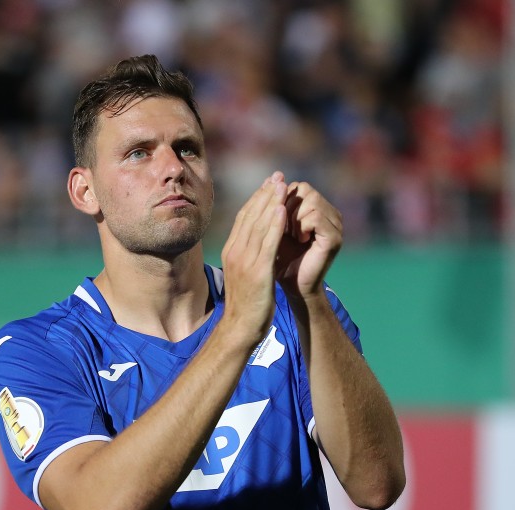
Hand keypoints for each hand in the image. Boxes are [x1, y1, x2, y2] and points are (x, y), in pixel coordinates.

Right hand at [220, 172, 287, 343]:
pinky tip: (283, 210)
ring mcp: (245, 261)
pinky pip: (267, 243)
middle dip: (264, 194)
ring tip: (282, 186)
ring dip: (271, 203)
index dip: (256, 199)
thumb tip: (256, 241)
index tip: (268, 185)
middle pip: (250, 216)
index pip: (243, 218)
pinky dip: (274, 225)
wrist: (240, 327)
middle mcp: (236, 252)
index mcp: (232, 251)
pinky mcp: (257, 272)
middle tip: (277, 177)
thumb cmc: (246, 303)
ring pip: (258, 225)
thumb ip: (248, 255)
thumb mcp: (244, 274)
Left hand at [276, 181, 342, 298]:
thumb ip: (276, 205)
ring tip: (292, 235)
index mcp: (318, 209)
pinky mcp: (335, 237)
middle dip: (287, 207)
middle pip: (305, 189)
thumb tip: (270, 178)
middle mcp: (330, 213)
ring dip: (294, 217)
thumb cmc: (282, 258)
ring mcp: (335, 225)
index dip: (282, 200)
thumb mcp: (276, 227)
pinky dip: (302, 225)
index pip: (299, 186)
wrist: (292, 285)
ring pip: (311, 200)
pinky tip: (299, 239)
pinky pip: (315, 216)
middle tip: (284, 229)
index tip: (276, 221)